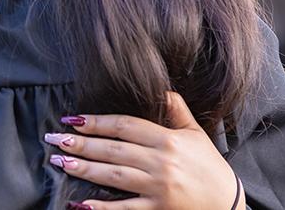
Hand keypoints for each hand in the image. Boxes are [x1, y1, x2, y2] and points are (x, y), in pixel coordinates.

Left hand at [45, 92, 243, 209]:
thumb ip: (176, 110)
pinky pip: (124, 209)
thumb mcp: (196, 134)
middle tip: (54, 140)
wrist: (229, 205)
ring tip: (59, 163)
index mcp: (168, 140)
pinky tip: (79, 203)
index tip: (73, 119)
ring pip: (113, 176)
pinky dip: (100, 207)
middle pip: (113, 149)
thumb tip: (160, 87)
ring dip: (83, 169)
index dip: (96, 122)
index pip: (125, 126)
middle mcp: (161, 162)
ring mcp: (158, 188)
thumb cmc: (210, 168)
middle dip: (80, 144)